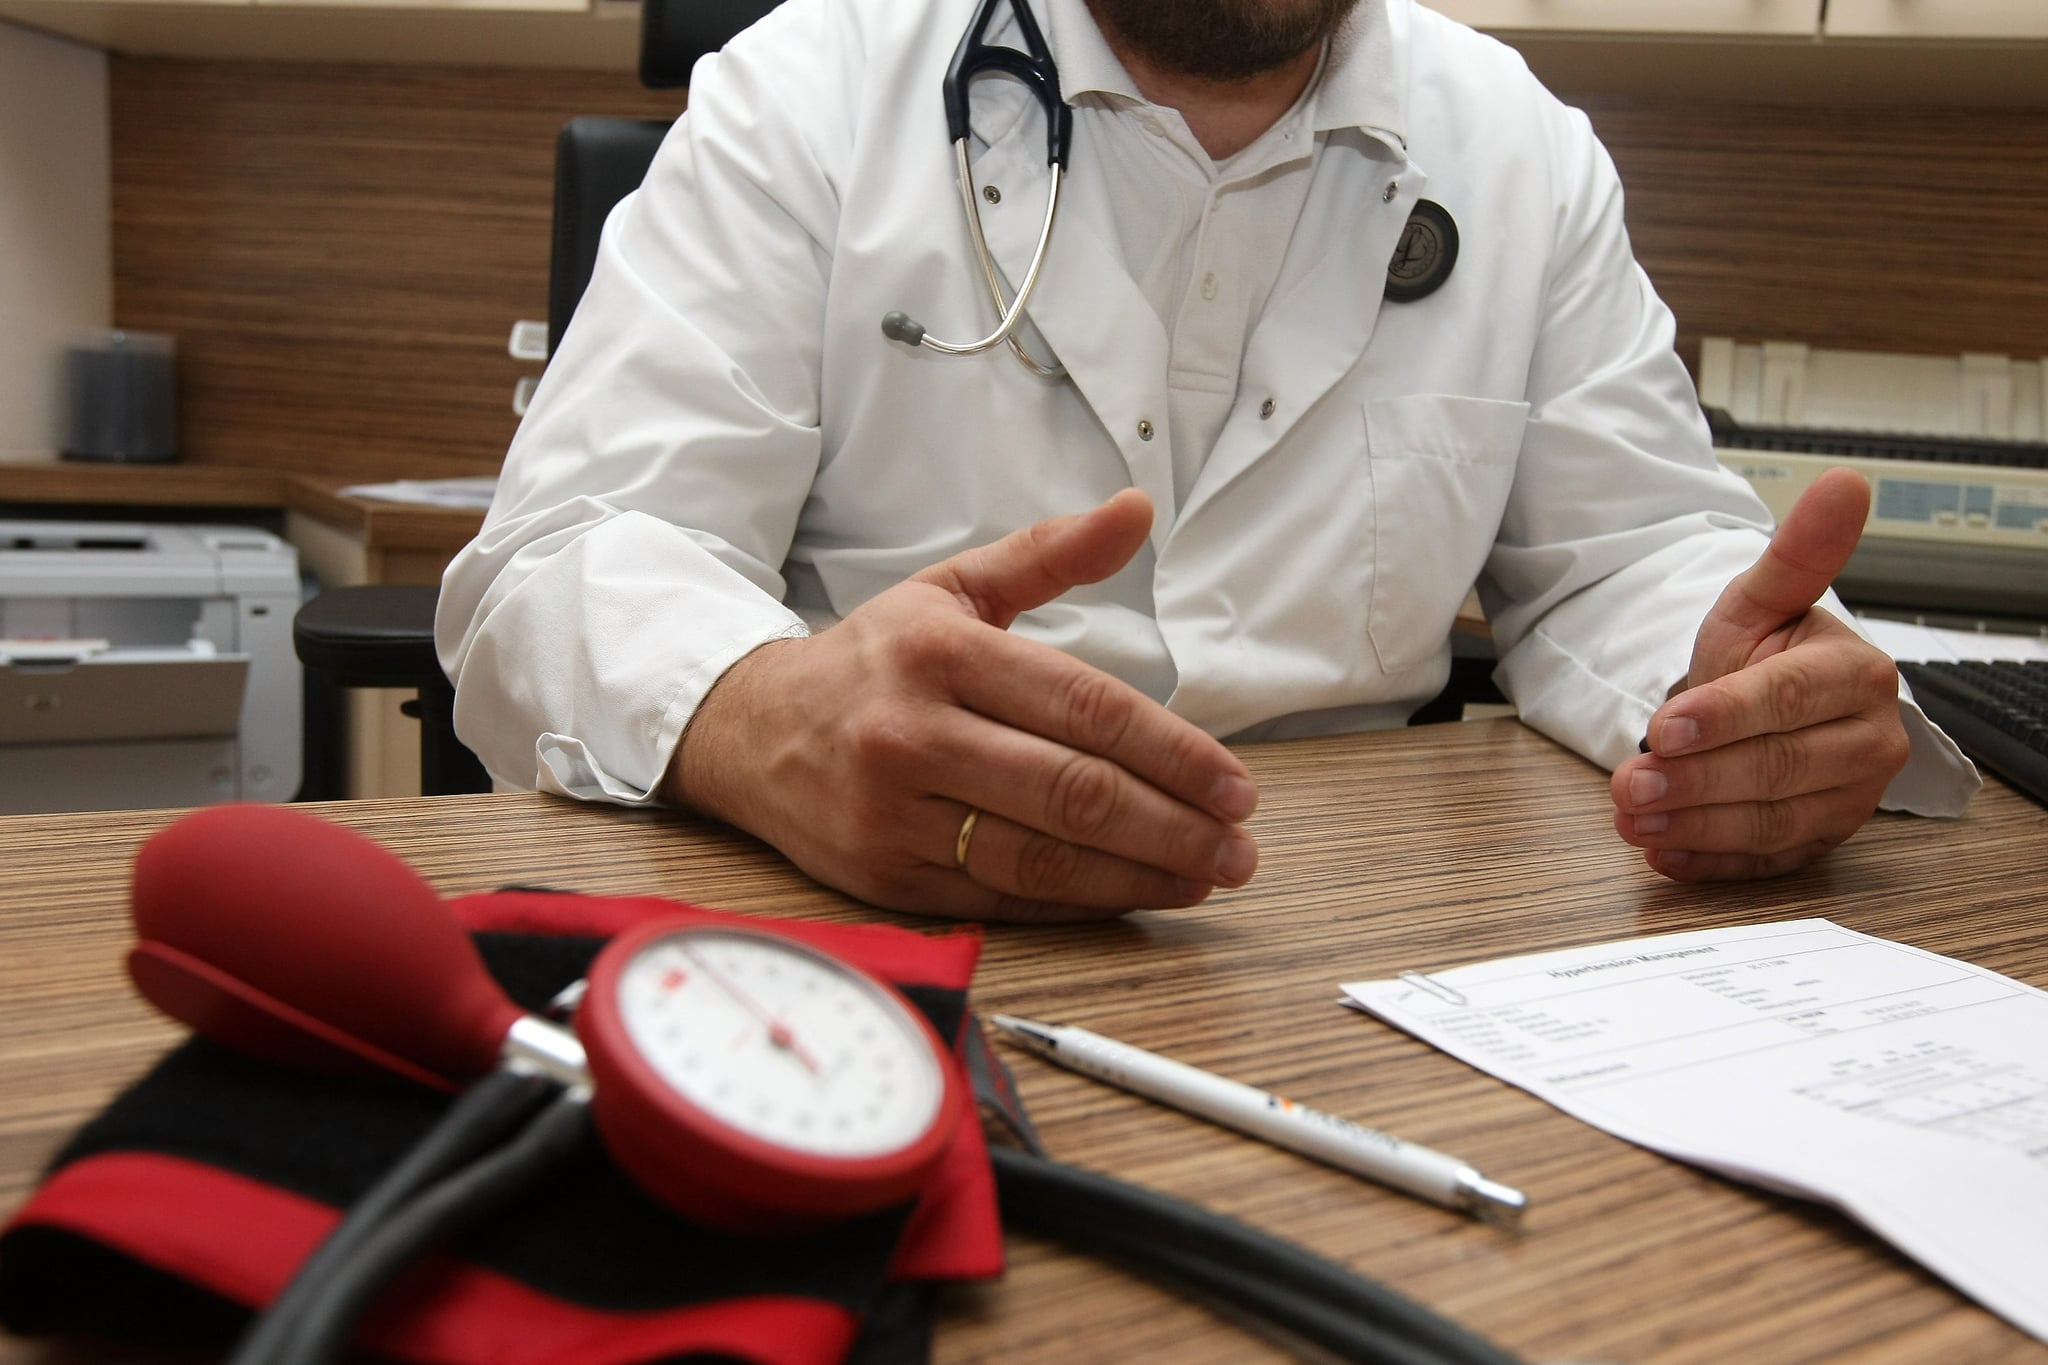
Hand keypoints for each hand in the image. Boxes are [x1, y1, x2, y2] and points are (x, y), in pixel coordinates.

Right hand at [664, 489, 1259, 920]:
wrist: (750, 732)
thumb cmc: (873, 661)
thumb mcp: (952, 588)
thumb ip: (1049, 554)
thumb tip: (1136, 508)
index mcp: (941, 650)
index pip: (1085, 708)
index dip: (1174, 753)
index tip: (1235, 784)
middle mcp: (914, 732)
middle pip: (1074, 792)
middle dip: (1175, 825)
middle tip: (1239, 846)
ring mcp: (897, 812)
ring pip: (1043, 857)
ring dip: (1141, 875)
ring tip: (1206, 877)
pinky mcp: (887, 875)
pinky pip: (1003, 896)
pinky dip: (1080, 903)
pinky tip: (1135, 894)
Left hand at [1610, 467, 1908, 879]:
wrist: (1772, 701)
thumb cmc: (1767, 649)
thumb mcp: (1762, 598)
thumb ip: (1797, 552)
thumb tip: (1845, 483)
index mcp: (1856, 675)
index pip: (1786, 700)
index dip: (1724, 716)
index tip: (1664, 728)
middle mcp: (1867, 741)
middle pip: (1777, 769)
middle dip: (1695, 781)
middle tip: (1629, 786)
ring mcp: (1850, 798)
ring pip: (1772, 822)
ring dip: (1695, 826)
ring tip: (1633, 819)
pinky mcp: (1821, 840)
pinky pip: (1768, 863)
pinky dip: (1711, 864)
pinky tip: (1664, 855)